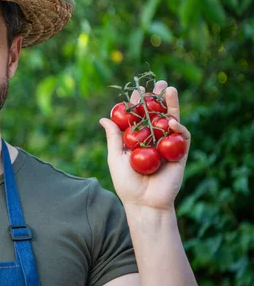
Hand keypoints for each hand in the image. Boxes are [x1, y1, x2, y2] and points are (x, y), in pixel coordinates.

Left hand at [99, 80, 190, 210]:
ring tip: (169, 89)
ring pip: (172, 120)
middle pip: (158, 114)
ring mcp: (167, 146)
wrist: (144, 203)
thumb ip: (114, 137)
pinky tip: (171, 121)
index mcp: (138, 139)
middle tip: (158, 82)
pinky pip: (181, 137)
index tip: (136, 91)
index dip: (138, 103)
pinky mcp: (180, 154)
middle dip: (158, 98)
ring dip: (172, 104)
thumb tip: (104, 118)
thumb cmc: (127, 183)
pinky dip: (178, 127)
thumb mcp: (116, 157)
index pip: (139, 117)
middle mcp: (154, 140)